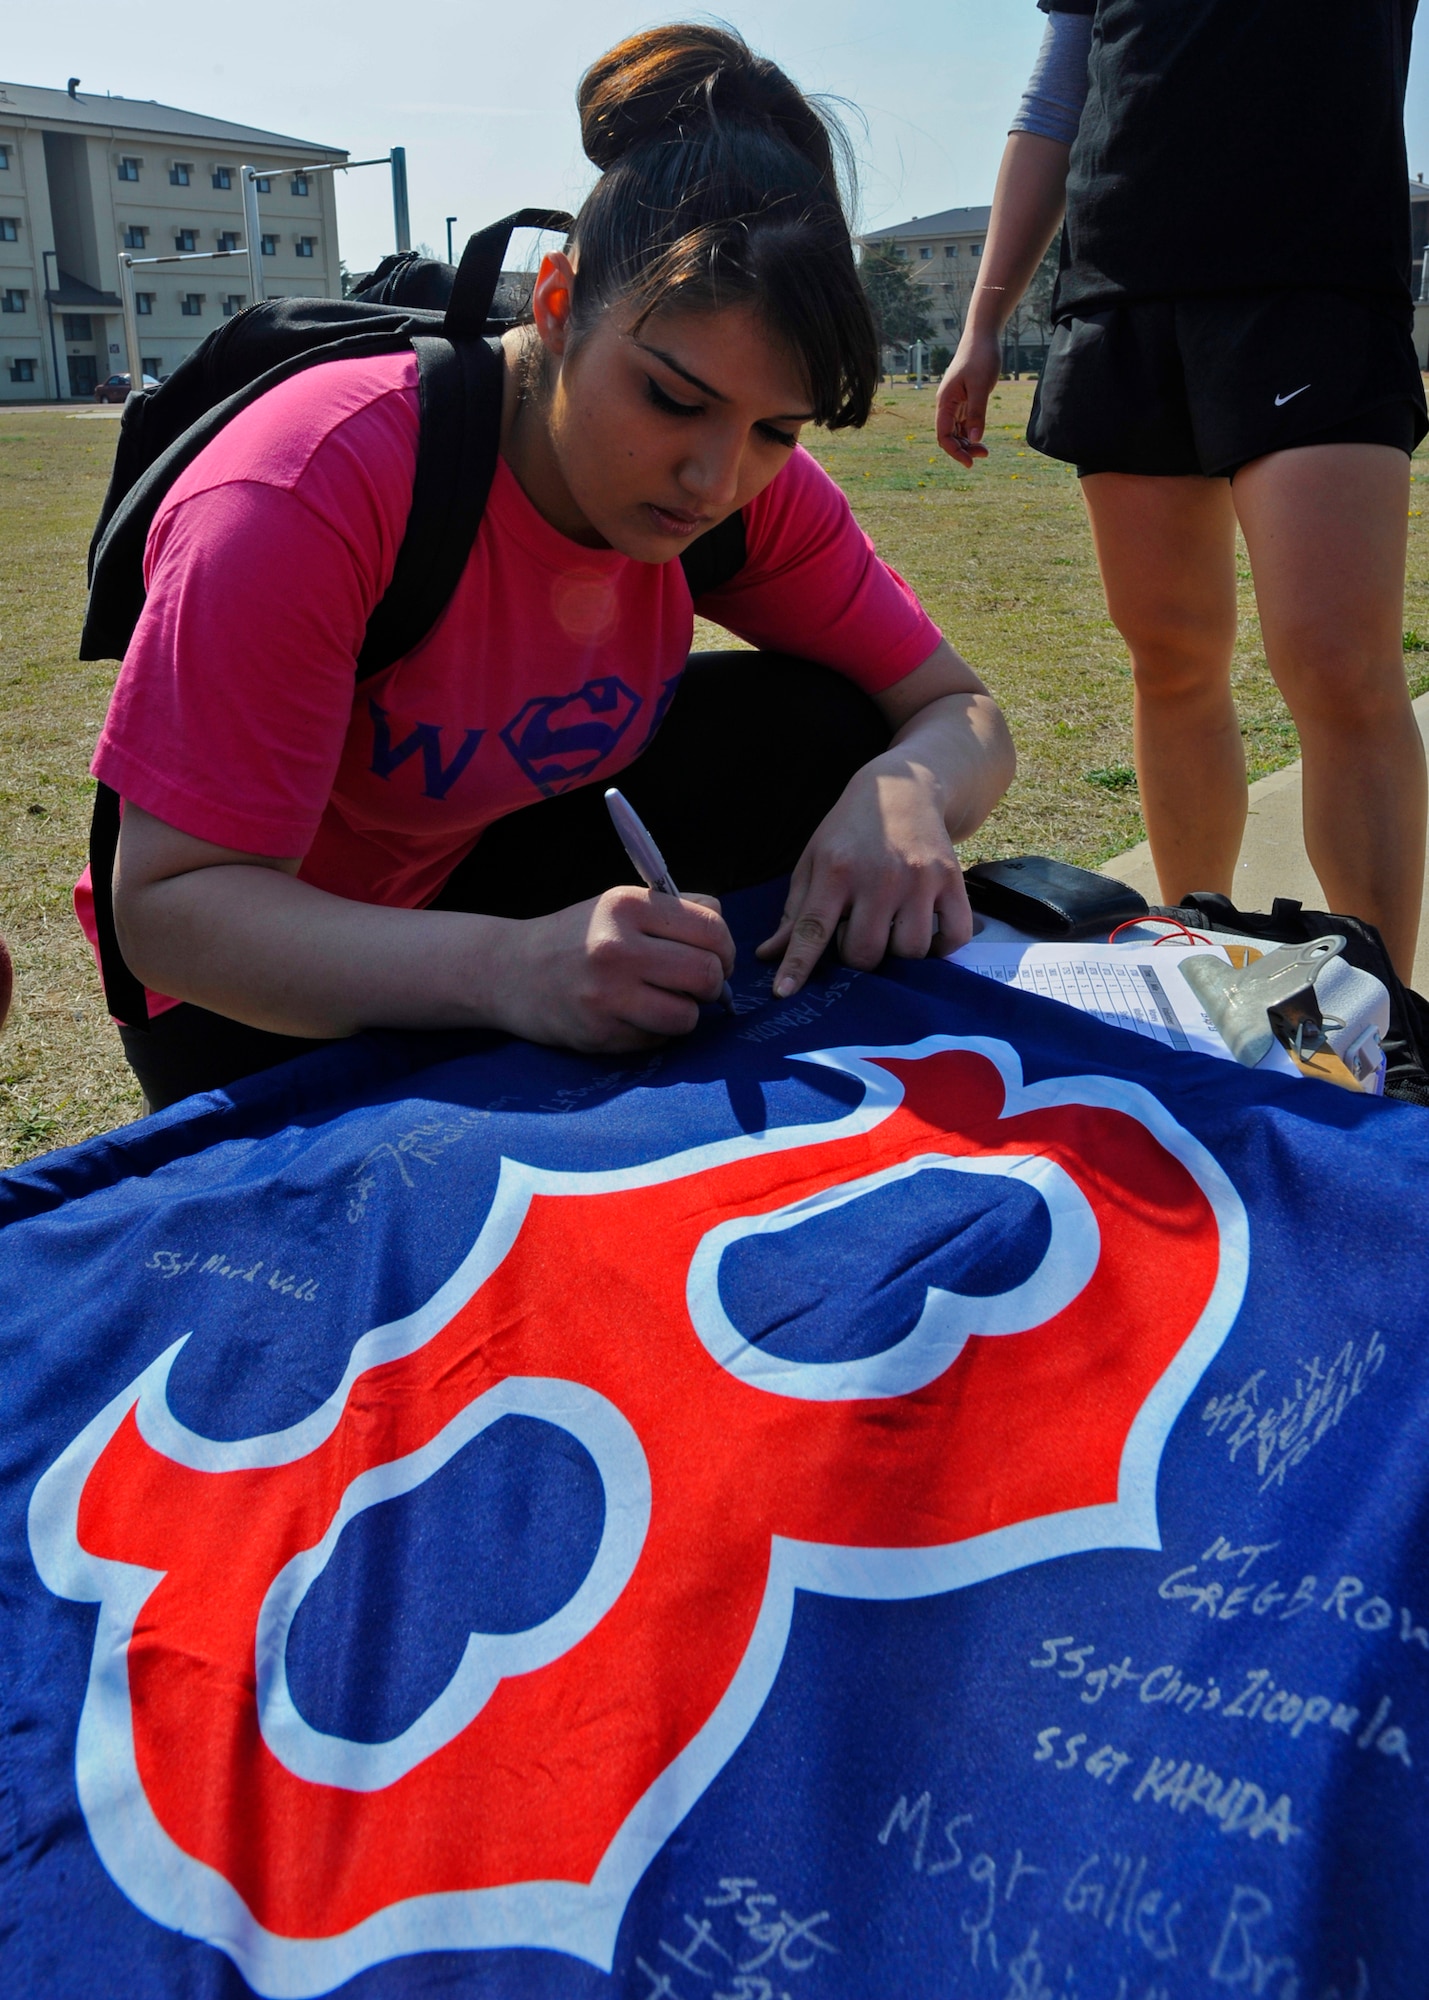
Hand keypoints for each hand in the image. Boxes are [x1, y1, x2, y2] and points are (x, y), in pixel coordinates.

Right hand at [489, 886, 735, 1052]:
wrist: (509, 972)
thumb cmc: (577, 937)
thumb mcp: (619, 906)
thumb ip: (675, 913)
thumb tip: (726, 942)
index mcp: (628, 906)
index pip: (712, 928)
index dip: (725, 947)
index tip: (715, 956)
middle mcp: (617, 948)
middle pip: (708, 974)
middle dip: (713, 984)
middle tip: (696, 984)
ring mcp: (607, 995)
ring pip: (689, 1016)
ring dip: (686, 1013)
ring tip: (664, 1001)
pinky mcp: (600, 1034)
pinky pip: (659, 1040)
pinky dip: (657, 1032)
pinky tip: (633, 1016)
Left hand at [755, 763, 972, 998]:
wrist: (904, 787)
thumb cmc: (849, 831)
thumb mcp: (814, 860)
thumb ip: (795, 911)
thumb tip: (768, 955)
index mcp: (836, 870)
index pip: (812, 929)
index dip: (798, 965)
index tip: (784, 992)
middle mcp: (880, 876)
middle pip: (866, 952)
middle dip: (857, 957)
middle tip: (857, 936)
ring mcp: (920, 879)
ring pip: (910, 951)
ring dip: (898, 953)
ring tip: (891, 930)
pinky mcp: (952, 880)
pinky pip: (954, 937)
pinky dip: (941, 947)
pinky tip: (926, 933)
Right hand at [936, 330, 1002, 467]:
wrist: (982, 336)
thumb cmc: (981, 357)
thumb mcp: (981, 386)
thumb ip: (977, 413)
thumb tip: (974, 438)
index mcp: (945, 402)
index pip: (943, 435)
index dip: (954, 451)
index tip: (970, 462)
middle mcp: (946, 405)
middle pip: (948, 436)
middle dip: (963, 449)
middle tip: (985, 454)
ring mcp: (955, 403)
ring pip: (956, 431)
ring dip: (967, 443)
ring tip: (985, 450)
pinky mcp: (964, 400)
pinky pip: (963, 423)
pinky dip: (970, 433)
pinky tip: (980, 438)